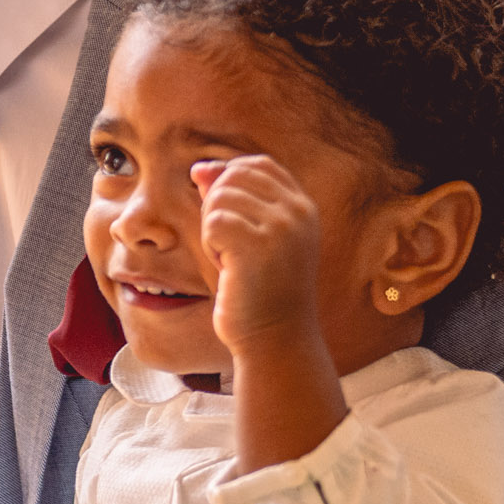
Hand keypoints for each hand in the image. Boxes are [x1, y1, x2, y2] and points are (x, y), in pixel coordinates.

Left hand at [192, 154, 322, 367]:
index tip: (226, 218)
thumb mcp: (250, 238)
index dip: (229, 179)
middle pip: (234, 175)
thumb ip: (229, 199)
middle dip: (217, 206)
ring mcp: (282, 227)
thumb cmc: (259, 291)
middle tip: (228, 245)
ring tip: (231, 260)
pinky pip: (214, 221)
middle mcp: (298, 212)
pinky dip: (210, 246)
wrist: (275, 339)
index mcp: (303, 208)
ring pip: (220, 197)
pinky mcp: (259, 244)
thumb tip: (200, 167)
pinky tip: (227, 268)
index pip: (258, 164)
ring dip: (212, 230)